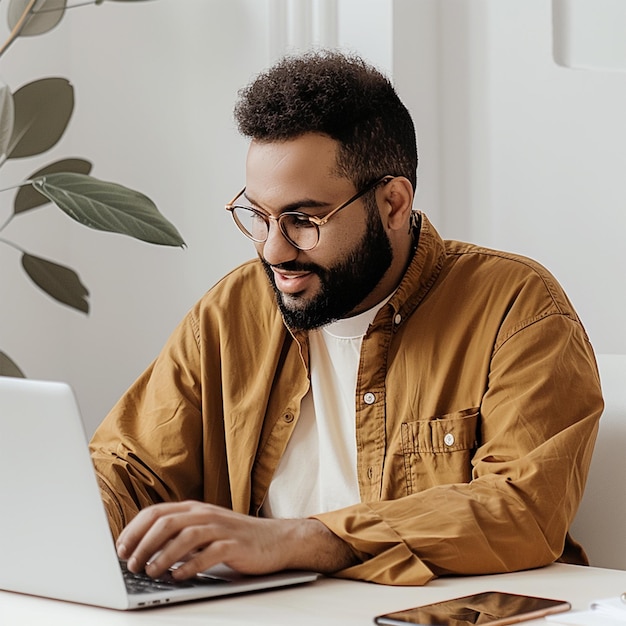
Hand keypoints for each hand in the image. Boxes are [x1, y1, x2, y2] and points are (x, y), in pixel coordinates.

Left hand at [116, 500, 356, 579]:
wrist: (275, 540)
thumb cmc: (235, 538)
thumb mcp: (204, 530)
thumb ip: (179, 534)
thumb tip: (143, 551)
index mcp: (194, 508)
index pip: (156, 512)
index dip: (134, 530)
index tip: (121, 549)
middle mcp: (205, 514)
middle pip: (166, 522)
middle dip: (143, 544)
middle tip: (131, 565)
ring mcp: (221, 528)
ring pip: (185, 535)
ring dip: (163, 555)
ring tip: (150, 572)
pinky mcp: (235, 545)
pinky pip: (209, 553)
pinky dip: (190, 566)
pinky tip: (179, 577)